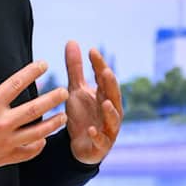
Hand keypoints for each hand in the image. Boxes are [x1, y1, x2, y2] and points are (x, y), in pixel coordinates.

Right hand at [0, 51, 69, 178]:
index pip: (17, 83)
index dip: (32, 71)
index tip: (44, 64)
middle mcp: (0, 123)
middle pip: (34, 109)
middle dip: (52, 99)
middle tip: (64, 91)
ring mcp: (4, 142)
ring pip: (37, 133)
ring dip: (53, 124)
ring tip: (63, 117)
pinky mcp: (3, 157)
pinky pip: (27, 153)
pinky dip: (37, 146)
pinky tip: (43, 140)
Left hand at [64, 41, 122, 164]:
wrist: (81, 145)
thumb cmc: (82, 114)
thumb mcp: (76, 90)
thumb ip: (75, 68)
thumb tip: (72, 41)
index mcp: (105, 95)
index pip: (104, 77)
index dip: (99, 65)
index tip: (92, 51)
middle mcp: (111, 110)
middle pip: (113, 95)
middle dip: (110, 85)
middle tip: (105, 72)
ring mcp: (108, 128)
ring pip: (113, 119)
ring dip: (110, 111)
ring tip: (104, 103)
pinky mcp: (102, 145)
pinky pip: (102, 140)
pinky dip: (97, 135)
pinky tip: (91, 130)